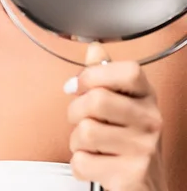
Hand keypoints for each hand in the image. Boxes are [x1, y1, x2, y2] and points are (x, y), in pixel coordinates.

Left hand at [65, 43, 167, 190]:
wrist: (146, 188)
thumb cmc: (130, 143)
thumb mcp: (123, 104)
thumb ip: (106, 75)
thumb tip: (94, 48)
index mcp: (147, 96)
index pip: (126, 70)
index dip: (94, 75)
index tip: (79, 85)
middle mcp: (150, 120)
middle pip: (97, 100)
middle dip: (75, 111)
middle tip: (80, 119)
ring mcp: (143, 148)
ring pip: (85, 132)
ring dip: (76, 141)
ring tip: (90, 145)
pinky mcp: (130, 176)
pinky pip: (82, 162)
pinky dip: (80, 165)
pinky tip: (95, 164)